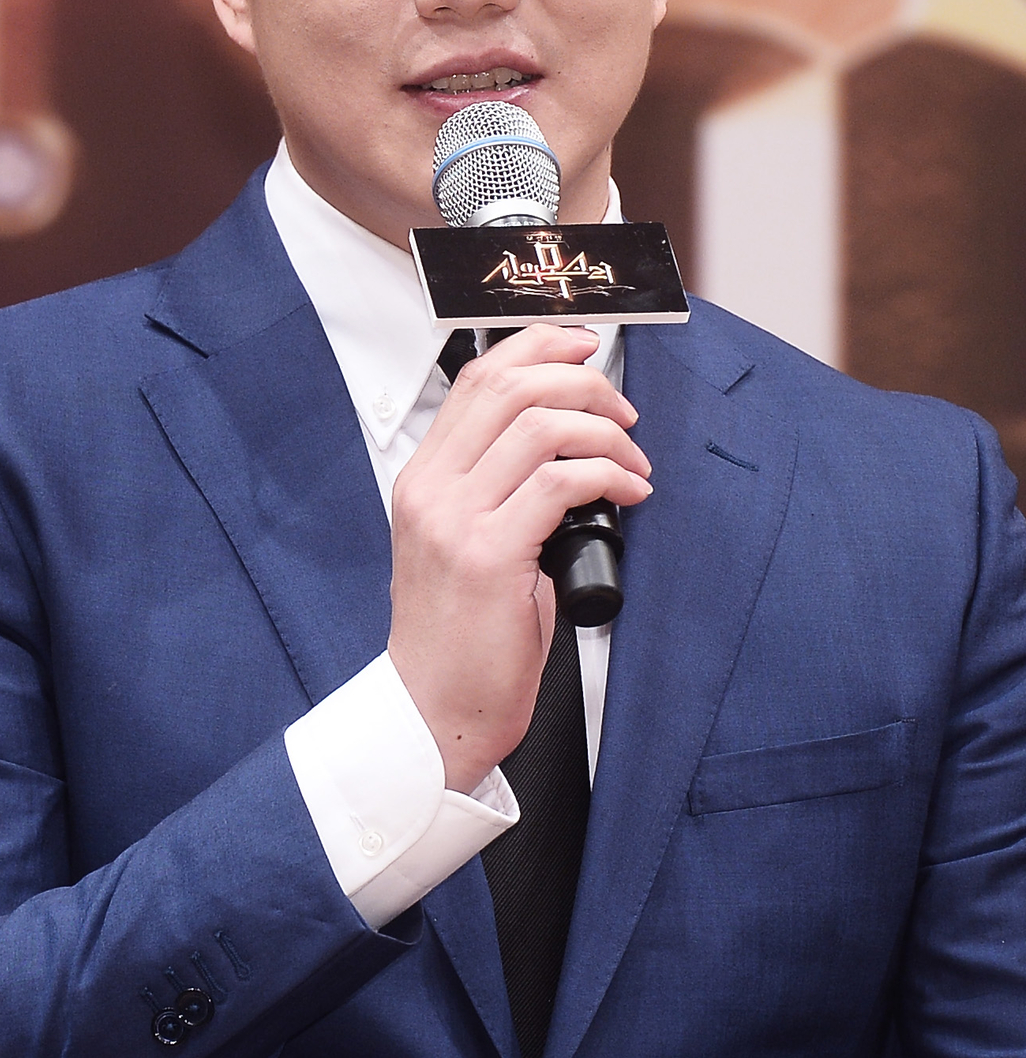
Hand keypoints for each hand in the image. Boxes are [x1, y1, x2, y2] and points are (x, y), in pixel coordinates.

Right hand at [387, 325, 651, 793]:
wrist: (434, 710)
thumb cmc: (460, 637)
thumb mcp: (467, 544)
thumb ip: (499, 491)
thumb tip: (569, 448)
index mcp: (424, 479)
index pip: (478, 379)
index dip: (538, 347)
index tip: (584, 347)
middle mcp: (432, 489)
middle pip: (511, 386)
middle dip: (583, 381)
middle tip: (623, 411)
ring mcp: (456, 520)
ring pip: (540, 425)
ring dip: (605, 431)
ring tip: (633, 462)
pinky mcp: (489, 556)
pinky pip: (560, 482)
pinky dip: (607, 475)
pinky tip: (629, 492)